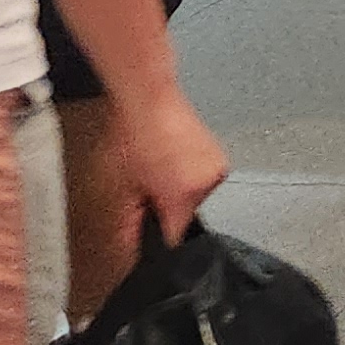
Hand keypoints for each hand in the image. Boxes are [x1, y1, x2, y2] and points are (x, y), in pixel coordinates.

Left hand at [110, 84, 228, 243]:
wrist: (151, 99)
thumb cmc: (133, 135)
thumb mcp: (123, 187)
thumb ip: (132, 222)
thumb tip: (135, 245)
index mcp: (183, 194)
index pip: (174, 238)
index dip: (157, 233)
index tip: (147, 225)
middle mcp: (208, 183)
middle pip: (186, 216)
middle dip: (167, 209)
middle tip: (149, 187)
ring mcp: (217, 169)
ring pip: (197, 198)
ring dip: (180, 193)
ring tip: (162, 169)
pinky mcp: (220, 157)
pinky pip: (205, 181)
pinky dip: (191, 177)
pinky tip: (176, 161)